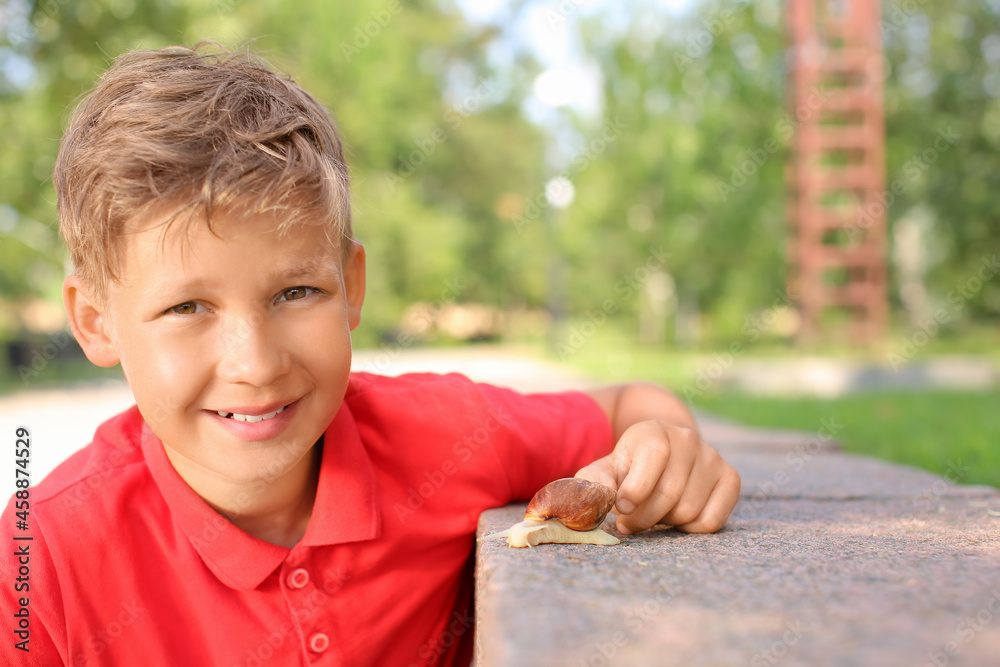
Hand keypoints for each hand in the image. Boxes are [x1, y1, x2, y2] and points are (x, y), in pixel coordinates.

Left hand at [575, 419, 740, 533]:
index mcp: (654, 430)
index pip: (655, 455)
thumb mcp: (605, 469)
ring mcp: (712, 457)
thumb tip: (595, 498)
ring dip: (665, 523)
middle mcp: (687, 439)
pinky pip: (712, 521)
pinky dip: (690, 529)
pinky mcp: (730, 478)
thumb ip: (594, 482)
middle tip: (629, 523)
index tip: (621, 507)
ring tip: (652, 514)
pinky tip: (676, 517)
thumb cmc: (629, 467)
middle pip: (670, 492)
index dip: (636, 488)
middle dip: (644, 517)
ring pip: (689, 510)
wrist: (663, 454)